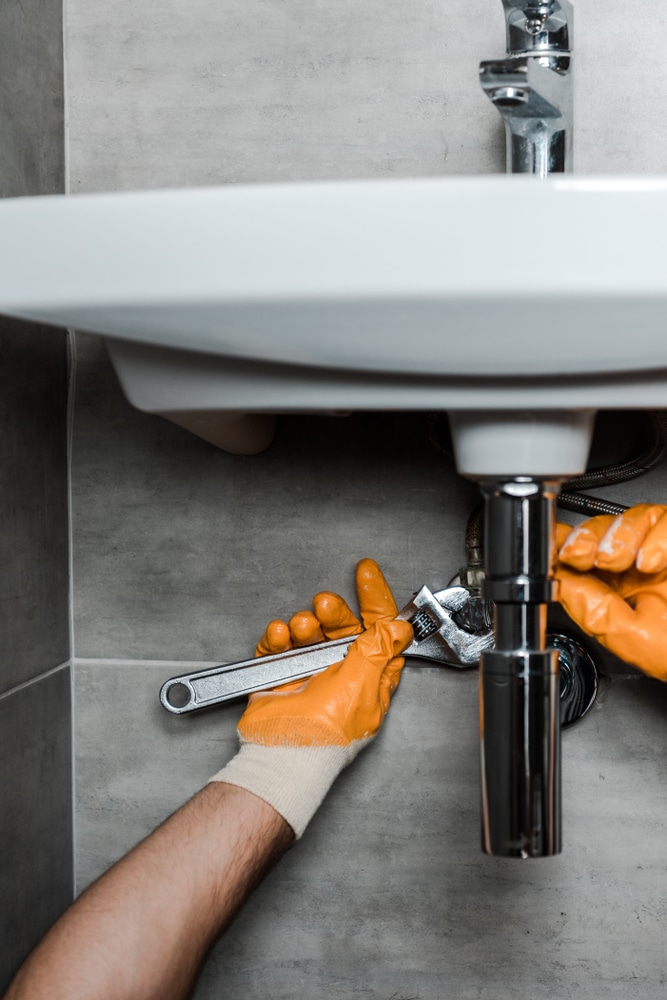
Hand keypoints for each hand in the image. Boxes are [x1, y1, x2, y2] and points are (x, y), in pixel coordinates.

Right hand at [209, 559, 412, 836]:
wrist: (284, 754)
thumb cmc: (327, 736)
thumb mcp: (363, 685)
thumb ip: (379, 649)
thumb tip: (399, 626)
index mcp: (370, 675)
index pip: (379, 629)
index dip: (375, 599)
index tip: (366, 574)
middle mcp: (342, 672)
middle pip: (342, 625)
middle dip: (334, 611)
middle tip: (326, 605)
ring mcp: (310, 672)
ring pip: (310, 631)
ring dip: (305, 624)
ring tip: (301, 630)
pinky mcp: (281, 675)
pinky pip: (280, 644)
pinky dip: (278, 636)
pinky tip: (280, 636)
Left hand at [555, 504, 666, 680]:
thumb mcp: (632, 639)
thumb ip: (594, 610)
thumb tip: (559, 584)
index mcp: (621, 589)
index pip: (585, 556)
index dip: (563, 546)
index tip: (549, 548)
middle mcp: (643, 566)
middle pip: (604, 529)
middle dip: (584, 538)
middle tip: (576, 553)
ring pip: (634, 516)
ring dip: (616, 535)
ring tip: (612, 560)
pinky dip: (656, 536)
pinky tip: (649, 561)